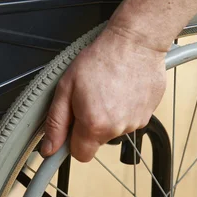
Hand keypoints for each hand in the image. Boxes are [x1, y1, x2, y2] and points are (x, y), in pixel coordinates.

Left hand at [42, 26, 167, 161]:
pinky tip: (123, 90)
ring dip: (110, 116)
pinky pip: (130, 120)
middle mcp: (116, 129)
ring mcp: (135, 123)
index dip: (73, 142)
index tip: (72, 129)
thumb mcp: (66, 88)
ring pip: (114, 130)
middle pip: (97, 141)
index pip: (80, 155)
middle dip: (91, 125)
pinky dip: (125, 109)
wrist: (135, 42)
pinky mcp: (148, 115)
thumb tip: (49, 148)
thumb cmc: (101, 58)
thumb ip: (56, 122)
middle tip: (91, 98)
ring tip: (109, 90)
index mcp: (94, 125)